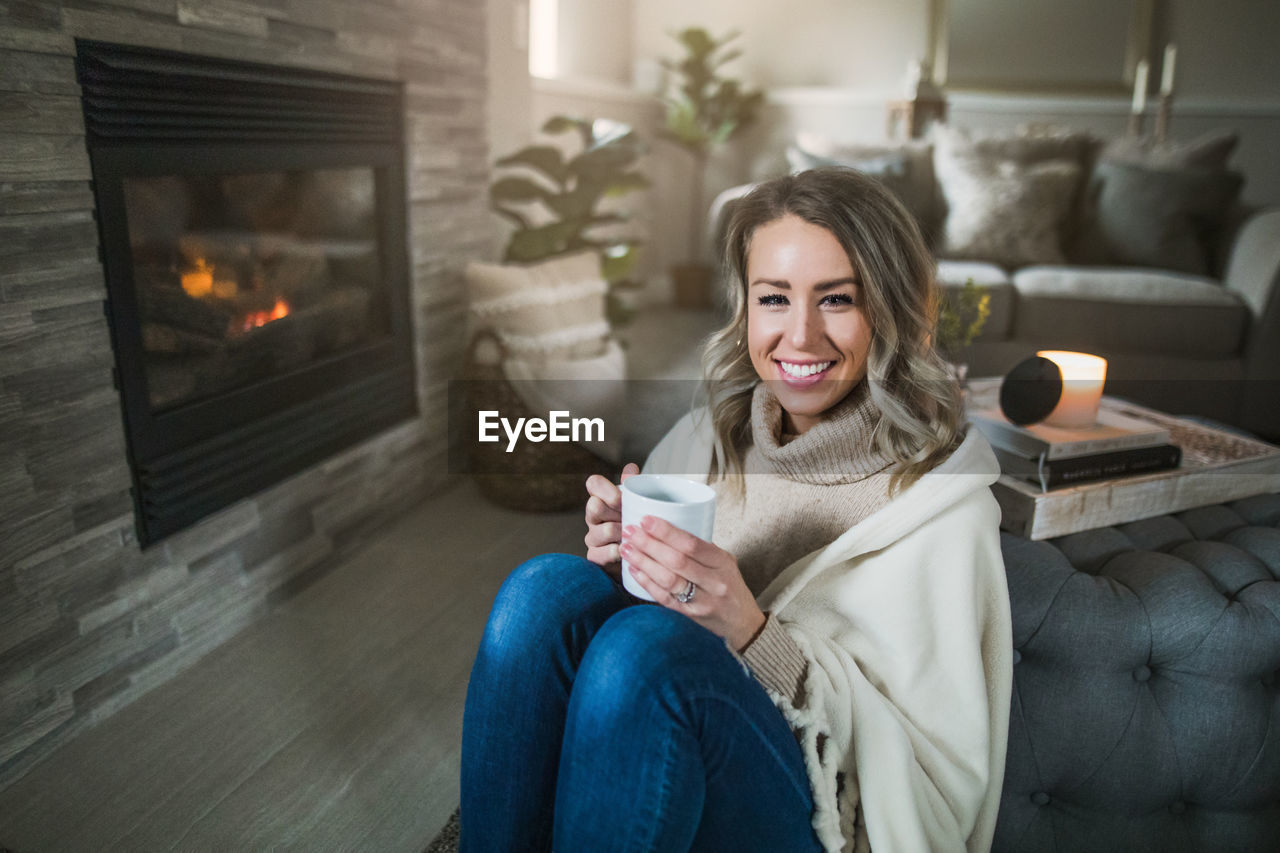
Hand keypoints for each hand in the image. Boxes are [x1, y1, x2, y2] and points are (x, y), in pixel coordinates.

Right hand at [584, 462, 640, 580]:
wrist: (638, 556)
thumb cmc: (636, 524)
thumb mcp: (637, 504)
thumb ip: (633, 487)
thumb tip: (631, 468)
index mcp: (601, 498)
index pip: (593, 483)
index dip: (607, 489)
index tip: (621, 499)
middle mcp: (592, 516)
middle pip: (594, 506)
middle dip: (616, 513)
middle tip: (631, 519)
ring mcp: (592, 537)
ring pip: (603, 530)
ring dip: (622, 534)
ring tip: (635, 537)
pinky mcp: (594, 556)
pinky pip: (602, 553)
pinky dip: (618, 552)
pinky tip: (629, 552)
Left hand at [620, 515, 765, 651]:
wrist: (742, 623)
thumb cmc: (730, 586)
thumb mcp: (726, 563)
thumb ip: (702, 548)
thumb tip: (669, 529)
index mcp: (722, 563)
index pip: (692, 544)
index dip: (667, 532)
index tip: (646, 520)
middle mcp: (714, 582)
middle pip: (677, 561)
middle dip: (649, 544)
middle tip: (630, 531)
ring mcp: (701, 601)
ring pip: (668, 580)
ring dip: (644, 562)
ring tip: (626, 548)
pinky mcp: (690, 616)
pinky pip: (665, 598)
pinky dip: (647, 583)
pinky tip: (633, 570)